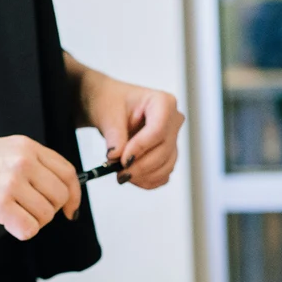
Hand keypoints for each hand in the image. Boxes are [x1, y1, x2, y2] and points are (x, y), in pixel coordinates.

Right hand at [0, 136, 80, 240]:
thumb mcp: (1, 150)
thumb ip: (29, 163)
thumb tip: (56, 190)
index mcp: (26, 147)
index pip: (67, 172)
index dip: (74, 194)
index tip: (70, 208)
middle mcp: (23, 161)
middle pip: (59, 196)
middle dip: (49, 212)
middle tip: (29, 214)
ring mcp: (12, 182)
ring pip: (45, 215)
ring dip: (32, 222)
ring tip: (11, 215)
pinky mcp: (0, 204)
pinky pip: (29, 229)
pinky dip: (21, 232)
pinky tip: (6, 224)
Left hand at [76, 70, 183, 188]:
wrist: (110, 108)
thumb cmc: (111, 101)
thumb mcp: (108, 114)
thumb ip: (114, 135)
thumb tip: (116, 156)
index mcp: (163, 102)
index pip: (158, 130)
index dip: (141, 148)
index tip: (122, 159)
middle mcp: (173, 120)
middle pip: (164, 150)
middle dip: (140, 166)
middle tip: (118, 172)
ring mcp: (173, 139)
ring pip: (166, 165)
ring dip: (144, 175)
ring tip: (121, 174)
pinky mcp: (167, 155)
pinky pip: (164, 174)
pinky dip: (148, 180)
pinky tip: (132, 178)